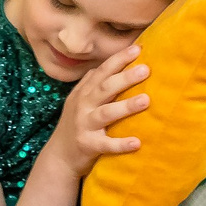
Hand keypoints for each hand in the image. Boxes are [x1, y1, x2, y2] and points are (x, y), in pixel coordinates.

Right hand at [43, 45, 149, 180]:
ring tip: (146, 100)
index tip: (137, 49)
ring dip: (125, 107)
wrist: (59, 156)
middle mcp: (83, 106)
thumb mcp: (78, 100)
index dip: (118, 60)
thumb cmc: (76, 125)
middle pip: (104, 88)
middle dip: (124, 78)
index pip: (102, 72)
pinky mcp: (88, 145)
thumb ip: (91, 83)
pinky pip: (106, 145)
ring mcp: (84, 125)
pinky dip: (120, 144)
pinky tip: (137, 143)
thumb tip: (109, 63)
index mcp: (84, 93)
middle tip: (146, 69)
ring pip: (106, 113)